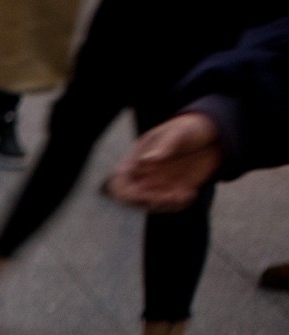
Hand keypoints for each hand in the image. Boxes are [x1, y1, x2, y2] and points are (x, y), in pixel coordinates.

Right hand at [107, 113, 222, 212]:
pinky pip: (171, 205)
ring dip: (164, 205)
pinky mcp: (174, 192)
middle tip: (166, 196)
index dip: (124, 191)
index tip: (139, 195)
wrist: (214, 135)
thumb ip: (164, 145)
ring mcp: (159, 185)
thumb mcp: (179, 132)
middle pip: (132, 197)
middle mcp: (144, 175)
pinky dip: (179, 204)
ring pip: (151, 204)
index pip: (119, 179)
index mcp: (137, 158)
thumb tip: (146, 160)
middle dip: (146, 201)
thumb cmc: (191, 128)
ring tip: (182, 195)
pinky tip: (191, 193)